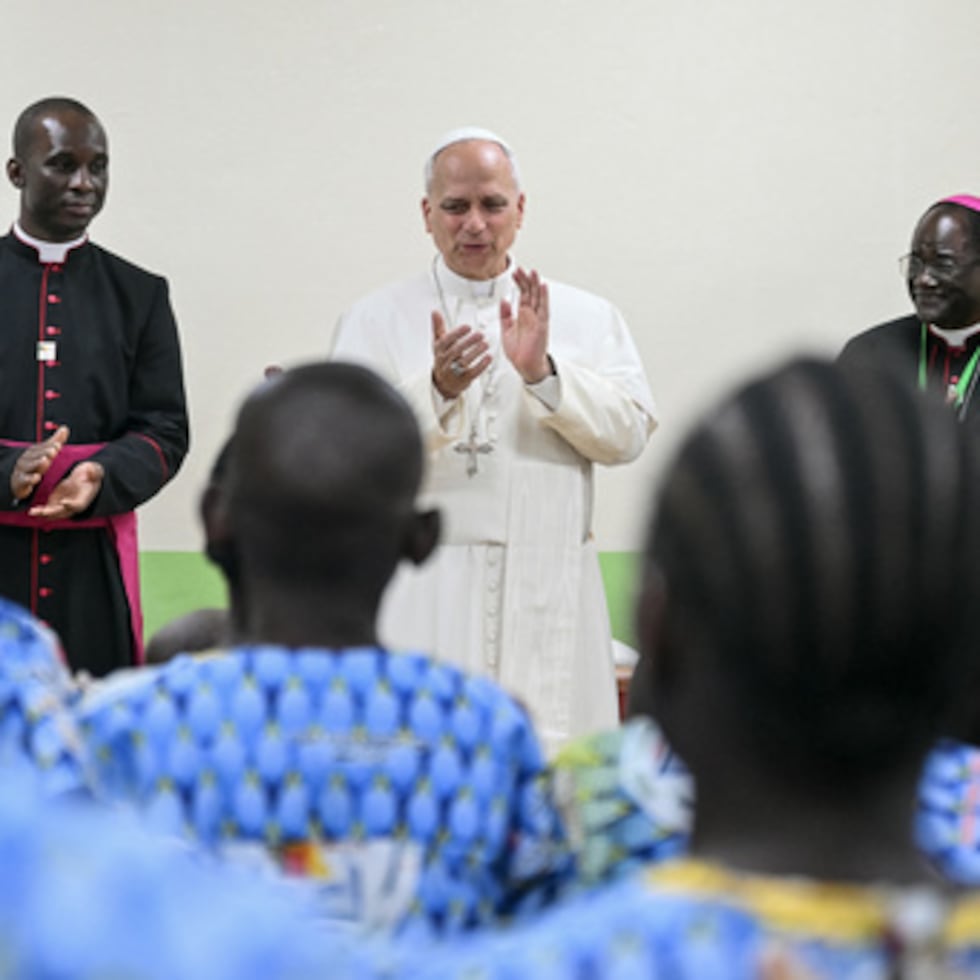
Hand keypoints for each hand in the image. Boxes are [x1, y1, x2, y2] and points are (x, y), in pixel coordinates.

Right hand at [10, 426, 69, 500]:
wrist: (18, 480)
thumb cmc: (35, 464)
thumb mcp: (45, 452)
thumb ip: (55, 441)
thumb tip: (65, 428)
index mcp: (34, 452)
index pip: (42, 447)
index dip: (50, 446)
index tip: (58, 445)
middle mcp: (27, 459)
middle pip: (35, 455)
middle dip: (44, 452)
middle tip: (53, 451)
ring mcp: (22, 470)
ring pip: (29, 466)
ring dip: (37, 463)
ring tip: (45, 461)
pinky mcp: (20, 481)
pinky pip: (24, 480)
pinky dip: (30, 478)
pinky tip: (37, 477)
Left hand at [28, 461, 103, 519]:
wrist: (85, 478)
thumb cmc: (90, 474)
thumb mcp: (94, 470)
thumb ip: (94, 472)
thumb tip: (91, 471)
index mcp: (84, 499)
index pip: (78, 505)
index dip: (72, 505)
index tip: (65, 502)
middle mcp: (73, 506)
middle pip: (63, 512)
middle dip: (53, 512)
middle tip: (44, 511)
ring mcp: (63, 505)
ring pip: (53, 514)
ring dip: (44, 514)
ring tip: (33, 512)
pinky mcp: (55, 503)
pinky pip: (47, 510)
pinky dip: (40, 511)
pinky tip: (32, 511)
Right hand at [431, 310, 491, 398]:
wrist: (444, 383)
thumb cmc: (443, 358)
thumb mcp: (439, 343)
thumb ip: (438, 327)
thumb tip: (435, 311)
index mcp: (439, 350)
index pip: (446, 341)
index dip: (457, 333)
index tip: (468, 327)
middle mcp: (444, 361)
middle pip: (456, 351)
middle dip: (468, 342)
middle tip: (480, 334)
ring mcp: (453, 372)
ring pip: (464, 362)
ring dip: (476, 352)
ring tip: (486, 344)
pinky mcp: (463, 380)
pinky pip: (472, 373)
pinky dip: (481, 365)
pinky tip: (488, 357)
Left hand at [501, 267, 551, 382]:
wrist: (525, 366)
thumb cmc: (519, 352)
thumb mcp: (506, 330)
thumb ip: (505, 315)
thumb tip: (504, 301)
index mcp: (523, 316)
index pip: (522, 295)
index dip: (519, 283)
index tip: (514, 272)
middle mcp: (531, 316)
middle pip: (530, 293)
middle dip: (525, 280)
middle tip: (521, 269)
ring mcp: (537, 319)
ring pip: (538, 298)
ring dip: (536, 285)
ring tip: (534, 272)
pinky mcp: (542, 326)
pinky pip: (543, 309)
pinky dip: (543, 297)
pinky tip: (543, 286)